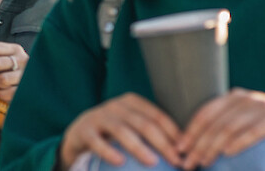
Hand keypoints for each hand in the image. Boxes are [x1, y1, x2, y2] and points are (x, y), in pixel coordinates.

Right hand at [60, 93, 182, 168]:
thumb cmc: (113, 133)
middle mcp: (115, 106)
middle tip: (175, 160)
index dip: (173, 132)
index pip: (157, 116)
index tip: (185, 150)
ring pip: (122, 130)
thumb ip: (151, 132)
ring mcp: (98, 117)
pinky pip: (97, 141)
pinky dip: (108, 151)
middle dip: (162, 143)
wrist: (79, 133)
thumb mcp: (132, 126)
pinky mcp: (83, 131)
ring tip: (152, 161)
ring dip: (139, 147)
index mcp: (131, 103)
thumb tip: (183, 150)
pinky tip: (119, 161)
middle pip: (143, 123)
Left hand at [177, 88, 264, 168]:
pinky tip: (228, 153)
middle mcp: (246, 99)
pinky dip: (240, 141)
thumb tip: (196, 145)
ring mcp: (263, 107)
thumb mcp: (245, 118)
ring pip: (230, 127)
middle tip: (189, 162)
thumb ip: (225, 123)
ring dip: (214, 146)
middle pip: (215, 123)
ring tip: (204, 161)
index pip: (205, 113)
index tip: (178, 148)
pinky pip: (254, 130)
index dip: (190, 131)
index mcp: (233, 98)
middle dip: (198, 144)